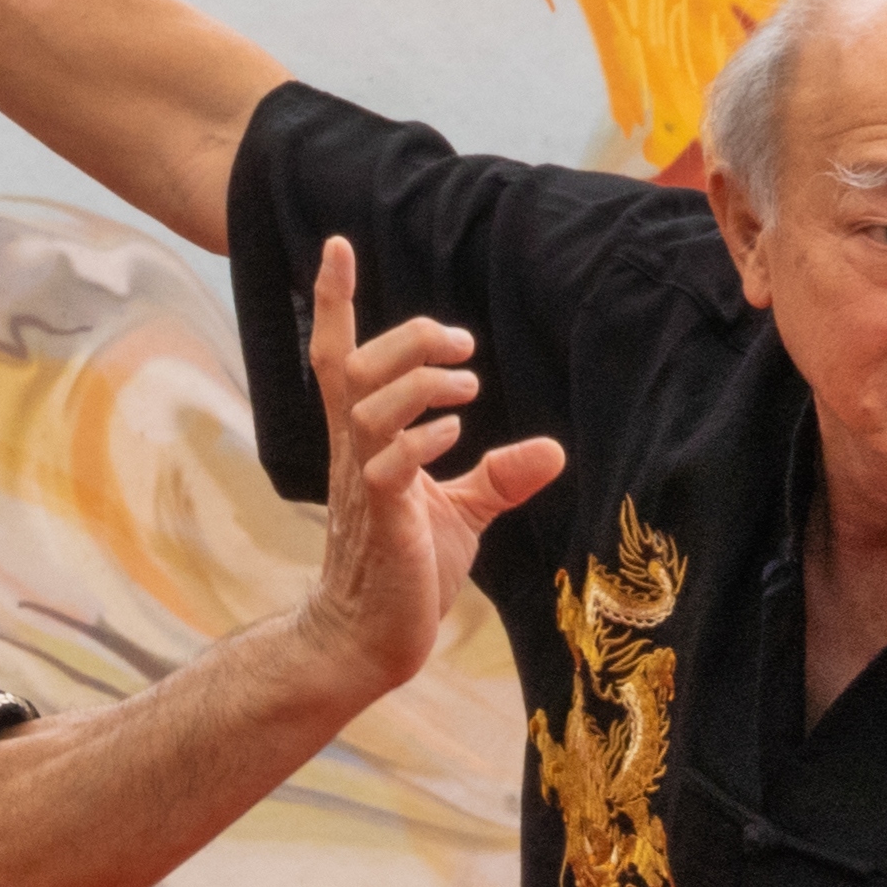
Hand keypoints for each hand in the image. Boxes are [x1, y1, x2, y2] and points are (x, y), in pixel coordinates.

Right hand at [294, 238, 565, 697]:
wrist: (369, 642)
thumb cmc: (406, 575)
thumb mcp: (463, 514)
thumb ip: (500, 478)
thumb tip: (552, 450)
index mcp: (365, 443)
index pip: (338, 359)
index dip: (334, 302)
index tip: (339, 245)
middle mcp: (355, 455)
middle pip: (354, 367)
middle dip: (409, 339)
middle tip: (464, 346)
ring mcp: (365, 487)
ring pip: (367, 405)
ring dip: (420, 383)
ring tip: (469, 387)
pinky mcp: (384, 523)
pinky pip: (388, 465)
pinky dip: (421, 440)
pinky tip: (454, 437)